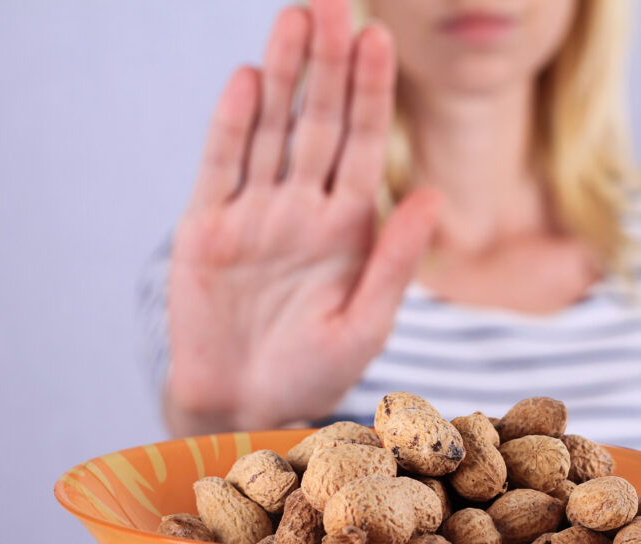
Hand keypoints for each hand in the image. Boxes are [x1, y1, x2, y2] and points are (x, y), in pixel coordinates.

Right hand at [166, 0, 438, 433]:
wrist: (244, 407)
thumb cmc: (312, 372)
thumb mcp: (366, 324)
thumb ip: (396, 261)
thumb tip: (433, 196)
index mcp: (349, 225)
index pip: (363, 144)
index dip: (371, 93)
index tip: (379, 39)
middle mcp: (303, 207)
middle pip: (318, 122)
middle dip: (327, 65)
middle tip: (332, 4)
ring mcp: (254, 212)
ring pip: (270, 130)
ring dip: (281, 76)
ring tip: (293, 19)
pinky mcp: (207, 227)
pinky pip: (222, 167)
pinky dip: (232, 125)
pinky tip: (246, 81)